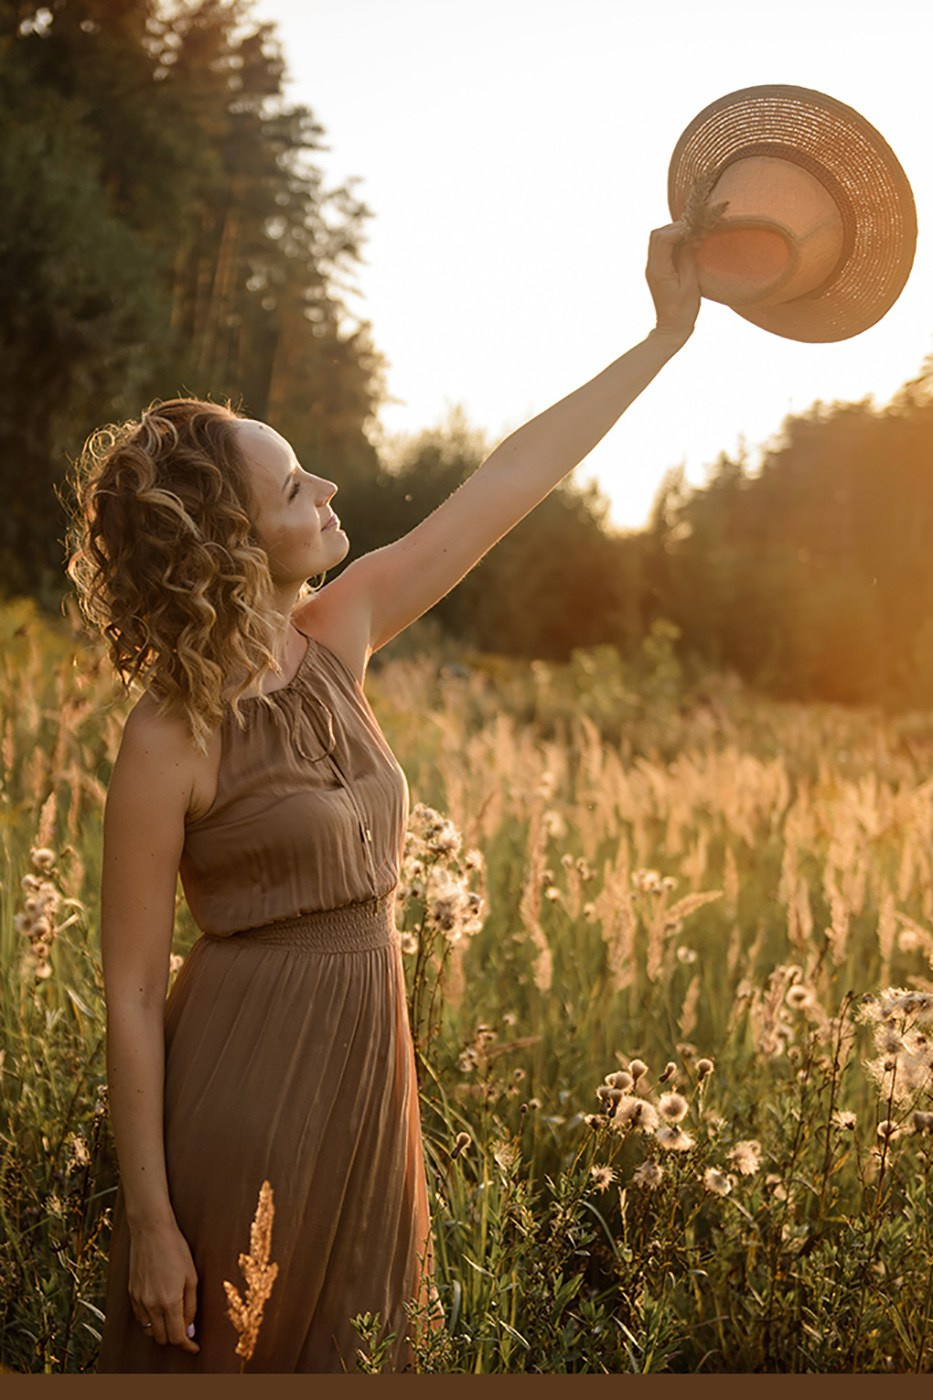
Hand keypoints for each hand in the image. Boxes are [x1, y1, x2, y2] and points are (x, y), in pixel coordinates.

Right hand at [128, 1218, 199, 1353]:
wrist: (150, 1230)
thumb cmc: (175, 1249)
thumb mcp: (191, 1276)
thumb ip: (191, 1306)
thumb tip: (190, 1329)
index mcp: (169, 1301)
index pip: (177, 1337)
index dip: (188, 1346)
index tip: (195, 1348)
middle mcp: (151, 1305)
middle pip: (162, 1338)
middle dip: (176, 1339)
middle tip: (187, 1331)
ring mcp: (138, 1300)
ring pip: (149, 1331)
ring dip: (162, 1331)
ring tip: (174, 1319)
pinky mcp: (131, 1294)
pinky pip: (140, 1318)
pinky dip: (151, 1321)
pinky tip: (160, 1309)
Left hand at [645, 221, 699, 342]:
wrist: (671, 328)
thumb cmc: (683, 310)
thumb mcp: (690, 284)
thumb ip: (689, 258)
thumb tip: (692, 237)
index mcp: (659, 270)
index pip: (662, 239)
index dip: (679, 229)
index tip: (696, 229)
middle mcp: (652, 266)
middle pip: (657, 235)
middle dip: (676, 227)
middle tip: (695, 229)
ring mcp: (653, 268)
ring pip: (658, 239)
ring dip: (675, 233)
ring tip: (693, 234)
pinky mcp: (658, 270)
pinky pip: (663, 248)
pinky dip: (674, 241)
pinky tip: (688, 243)